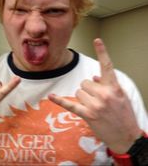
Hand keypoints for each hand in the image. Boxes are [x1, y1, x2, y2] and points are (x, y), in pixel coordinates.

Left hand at [49, 38, 141, 152]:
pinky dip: (59, 100)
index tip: (97, 40)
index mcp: (114, 87)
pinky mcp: (87, 115)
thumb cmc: (124, 115)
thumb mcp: (121, 96)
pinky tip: (51, 96)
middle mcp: (104, 94)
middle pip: (85, 82)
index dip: (102, 52)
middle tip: (97, 99)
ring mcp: (95, 105)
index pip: (107, 66)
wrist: (127, 137)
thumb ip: (107, 84)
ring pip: (78, 91)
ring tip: (94, 106)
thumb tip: (93, 77)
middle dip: (88, 89)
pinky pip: (70, 104)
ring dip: (83, 97)